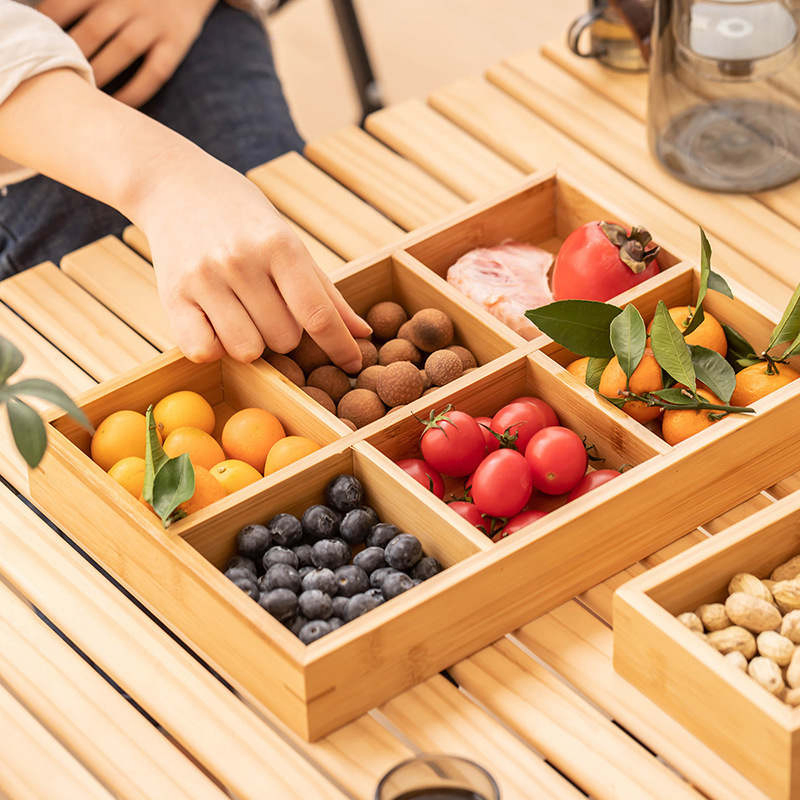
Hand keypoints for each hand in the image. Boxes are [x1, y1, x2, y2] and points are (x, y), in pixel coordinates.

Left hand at [37, 0, 214, 106]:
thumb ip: (84, 1)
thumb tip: (50, 18)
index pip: (65, 5)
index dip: (49, 27)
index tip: (40, 47)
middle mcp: (128, 2)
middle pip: (92, 31)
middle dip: (73, 57)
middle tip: (59, 80)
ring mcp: (153, 23)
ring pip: (122, 51)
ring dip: (101, 74)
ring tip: (86, 93)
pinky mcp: (175, 42)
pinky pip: (154, 72)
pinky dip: (136, 91)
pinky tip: (120, 104)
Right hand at [132, 147, 369, 369]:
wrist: (175, 185)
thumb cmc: (244, 219)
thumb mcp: (290, 243)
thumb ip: (326, 292)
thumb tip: (363, 333)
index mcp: (279, 245)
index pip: (318, 314)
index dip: (340, 346)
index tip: (354, 364)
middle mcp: (241, 261)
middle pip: (284, 339)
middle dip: (286, 333)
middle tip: (269, 306)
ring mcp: (203, 278)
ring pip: (247, 350)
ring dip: (252, 343)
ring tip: (243, 313)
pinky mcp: (171, 295)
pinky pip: (204, 351)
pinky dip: (215, 348)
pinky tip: (217, 324)